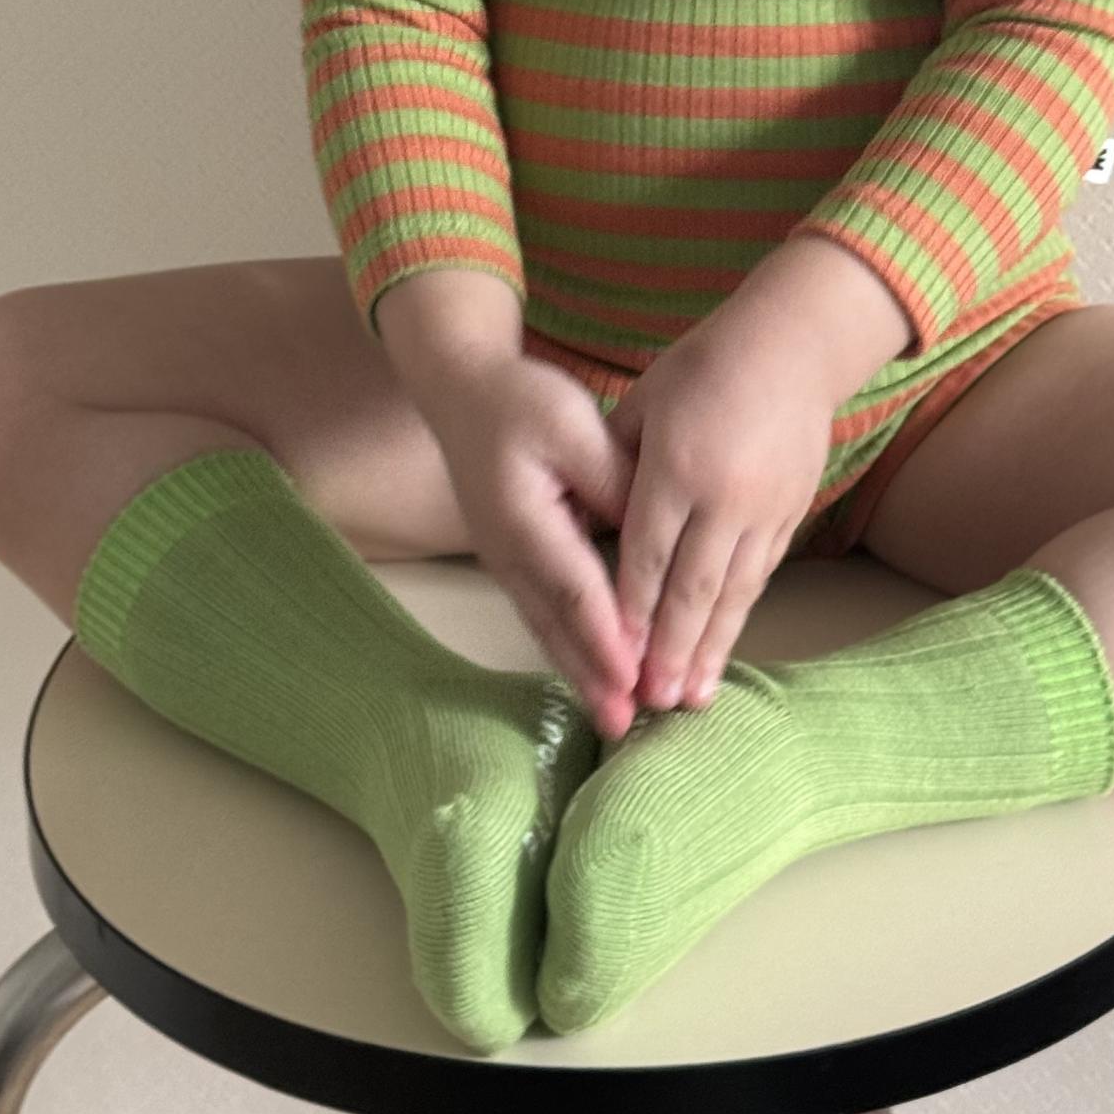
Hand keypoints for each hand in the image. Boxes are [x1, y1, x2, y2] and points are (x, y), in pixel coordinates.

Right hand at [424, 353, 647, 739]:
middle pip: (556, 625)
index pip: (574, 589)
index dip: (606, 637)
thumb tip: (651, 535)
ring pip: (546, 626)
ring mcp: (505, 561)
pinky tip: (592, 669)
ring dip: (579, 672)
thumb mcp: (571, 424)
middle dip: (592, 677)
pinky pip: (543, 611)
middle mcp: (509, 553)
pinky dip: (568, 645)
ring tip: (614, 715)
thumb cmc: (519, 401)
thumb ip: (613, 479)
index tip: (635, 677)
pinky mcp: (513, 559)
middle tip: (626, 723)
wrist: (462, 390)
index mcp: (523, 521)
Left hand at [602, 308, 835, 714]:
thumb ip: (616, 461)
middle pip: (690, 587)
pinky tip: (724, 646)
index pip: (646, 553)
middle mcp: (723, 497)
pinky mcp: (791, 512)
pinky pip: (760, 574)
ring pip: (732, 592)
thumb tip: (592, 516)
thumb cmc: (705, 365)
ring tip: (689, 697)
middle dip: (668, 650)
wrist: (793, 344)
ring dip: (709, 648)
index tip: (612, 657)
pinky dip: (739, 615)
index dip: (628, 611)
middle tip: (649, 702)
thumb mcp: (646, 401)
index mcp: (677, 467)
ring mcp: (763, 509)